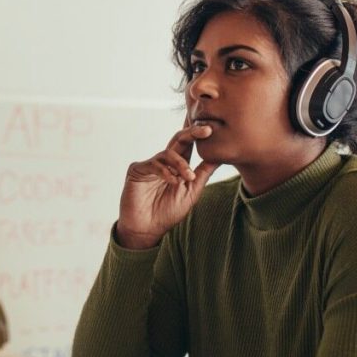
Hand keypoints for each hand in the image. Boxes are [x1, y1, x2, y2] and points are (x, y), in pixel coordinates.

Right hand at [116, 123, 219, 248]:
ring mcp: (150, 164)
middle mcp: (163, 161)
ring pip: (168, 153)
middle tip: (208, 130)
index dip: (198, 133)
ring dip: (181, 164)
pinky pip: (154, 165)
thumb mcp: (192, 191)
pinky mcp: (137, 170)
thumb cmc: (168, 212)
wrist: (147, 229)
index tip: (213, 127)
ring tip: (188, 177)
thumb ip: (203, 173)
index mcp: (177, 165)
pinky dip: (165, 172)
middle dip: (193, 133)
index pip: (189, 144)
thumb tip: (220, 156)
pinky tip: (173, 182)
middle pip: (178, 139)